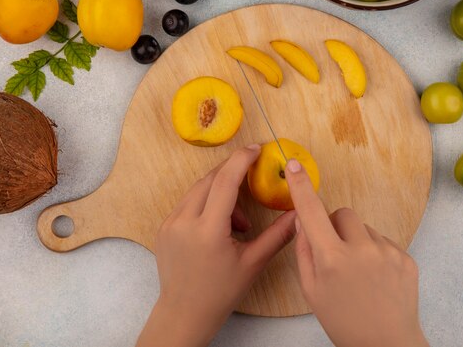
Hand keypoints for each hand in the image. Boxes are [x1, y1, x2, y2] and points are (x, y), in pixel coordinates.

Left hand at [136, 145, 296, 346]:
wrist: (184, 313)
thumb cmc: (221, 292)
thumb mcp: (253, 263)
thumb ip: (278, 235)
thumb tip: (299, 213)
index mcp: (208, 230)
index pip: (225, 181)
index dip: (241, 160)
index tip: (255, 149)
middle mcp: (184, 222)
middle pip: (210, 179)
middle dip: (232, 173)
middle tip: (252, 176)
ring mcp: (170, 224)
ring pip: (198, 190)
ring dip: (220, 192)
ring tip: (238, 220)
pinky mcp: (164, 228)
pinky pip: (187, 203)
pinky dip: (206, 203)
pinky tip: (219, 224)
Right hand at [285, 159, 428, 346]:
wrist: (386, 345)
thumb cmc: (344, 322)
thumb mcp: (312, 290)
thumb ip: (305, 251)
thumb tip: (303, 219)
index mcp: (332, 259)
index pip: (311, 212)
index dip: (300, 186)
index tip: (294, 167)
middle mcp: (361, 250)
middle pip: (343, 213)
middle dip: (335, 226)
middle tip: (336, 253)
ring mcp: (387, 252)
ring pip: (364, 228)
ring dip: (357, 240)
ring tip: (360, 273)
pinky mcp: (406, 258)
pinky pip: (384, 241)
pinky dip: (376, 253)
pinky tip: (376, 278)